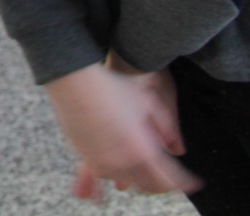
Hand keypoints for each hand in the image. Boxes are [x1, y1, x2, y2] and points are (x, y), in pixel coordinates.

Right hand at [44, 62, 199, 199]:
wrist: (74, 80)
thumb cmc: (111, 87)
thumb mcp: (148, 102)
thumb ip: (166, 127)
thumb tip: (177, 147)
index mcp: (142, 149)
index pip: (170, 179)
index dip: (185, 183)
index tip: (194, 183)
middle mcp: (122, 161)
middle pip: (149, 186)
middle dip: (163, 185)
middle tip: (171, 180)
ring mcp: (101, 160)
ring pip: (126, 181)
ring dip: (138, 180)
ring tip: (144, 172)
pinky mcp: (84, 155)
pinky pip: (101, 176)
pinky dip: (112, 179)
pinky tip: (111, 187)